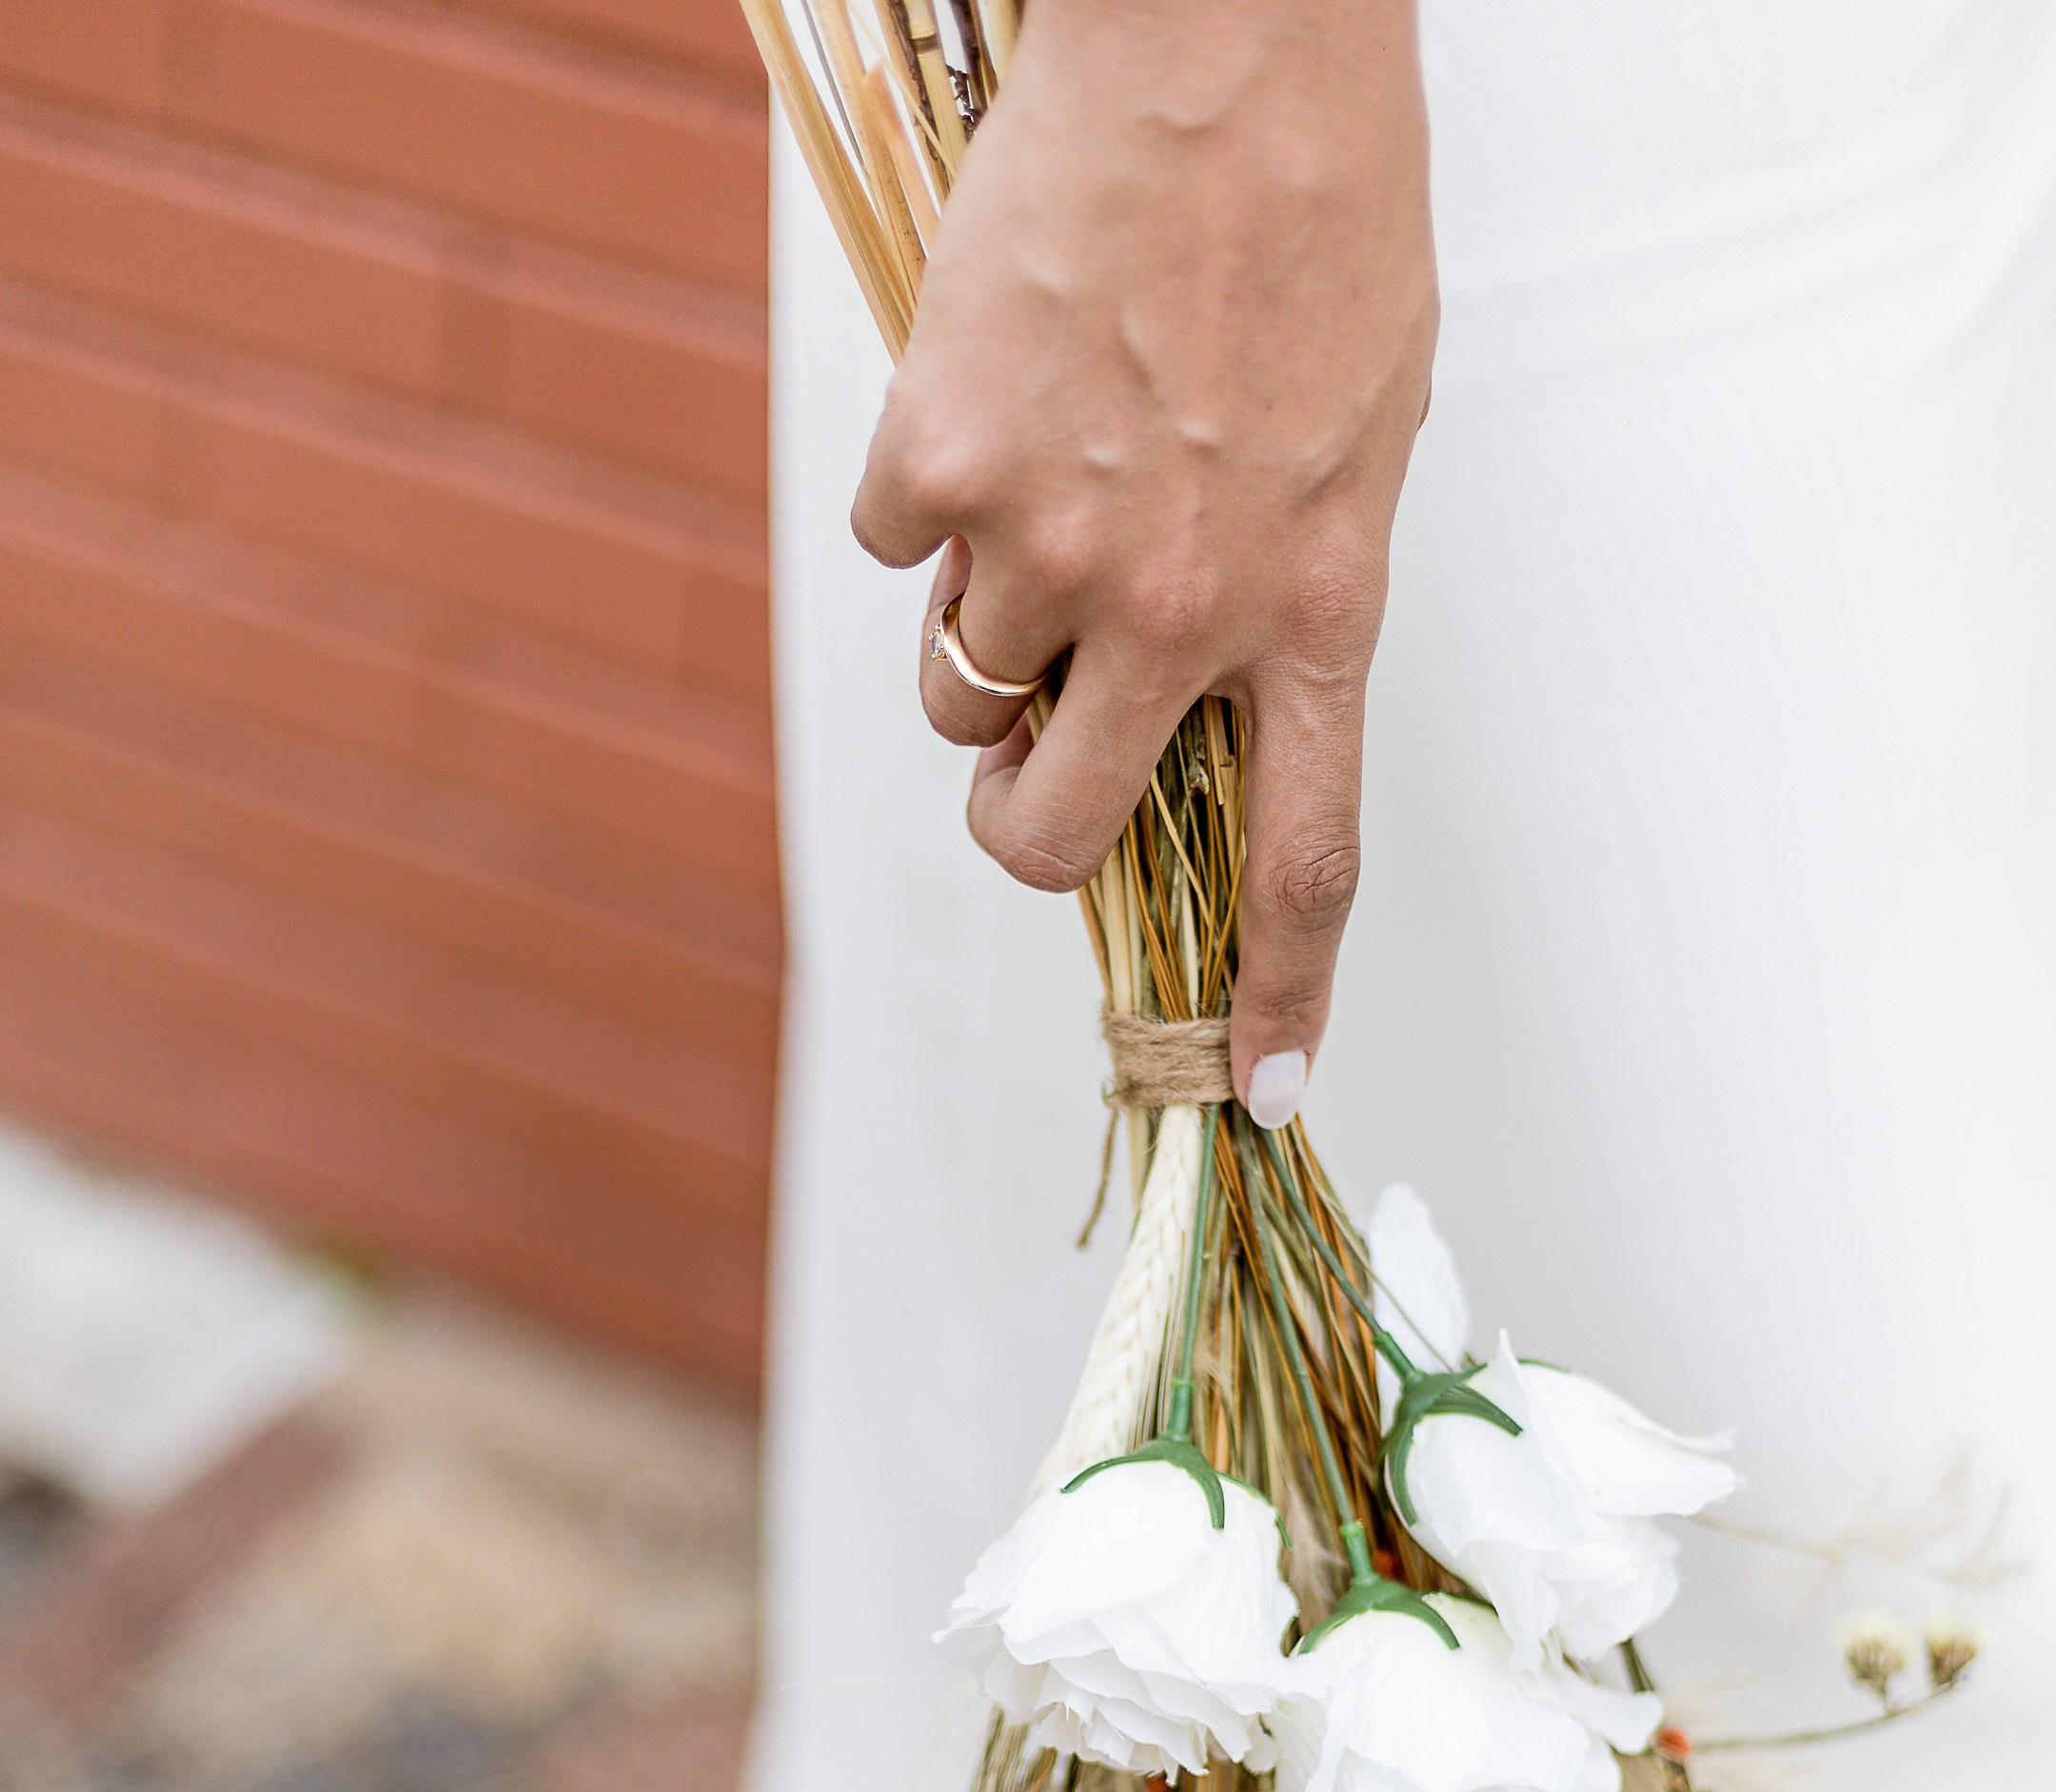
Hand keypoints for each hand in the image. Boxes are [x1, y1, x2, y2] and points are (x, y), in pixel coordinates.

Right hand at [852, 0, 1436, 1119]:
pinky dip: (921, 490)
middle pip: (1054, 838)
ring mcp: (1051, 538)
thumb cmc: (1318, 208)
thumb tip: (1200, 702)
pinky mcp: (939, 456)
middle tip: (1016, 774)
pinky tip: (991, 382)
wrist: (1223, 30)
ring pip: (957, 688)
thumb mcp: (1361, 432)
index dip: (1274, 997)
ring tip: (1033, 479)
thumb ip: (1283, 590)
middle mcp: (1181, 606)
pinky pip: (892, 546)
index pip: (1301, 862)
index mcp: (1315, 604)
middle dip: (1017, 828)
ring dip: (976, 628)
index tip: (1250, 1090)